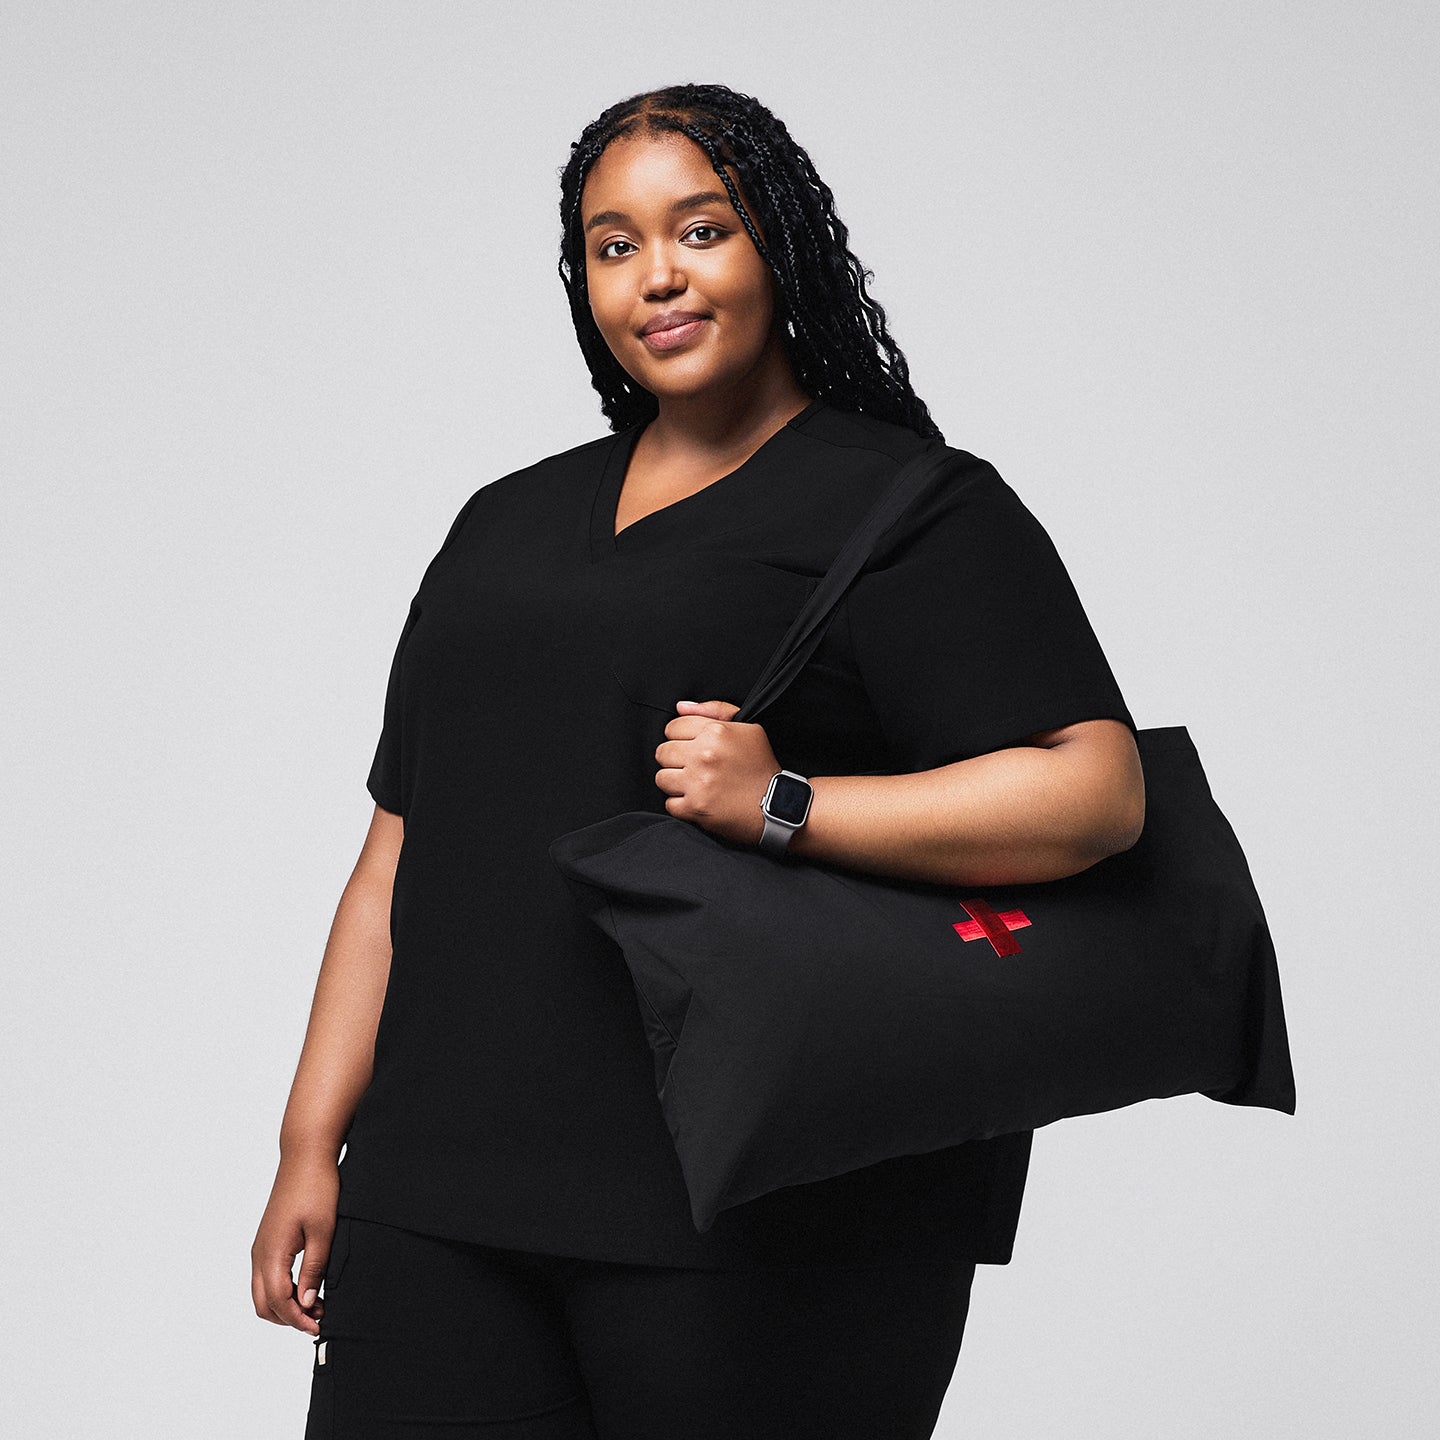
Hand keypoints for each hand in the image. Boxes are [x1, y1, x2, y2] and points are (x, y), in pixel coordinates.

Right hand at [250, 1152, 339, 1335]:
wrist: (305, 1156)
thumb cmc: (317, 1188)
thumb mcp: (323, 1230)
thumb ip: (313, 1269)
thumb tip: (305, 1305)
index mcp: (271, 1253)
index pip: (279, 1301)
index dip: (298, 1320)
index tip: (321, 1326)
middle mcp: (259, 1254)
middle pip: (265, 1305)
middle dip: (289, 1319)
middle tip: (320, 1318)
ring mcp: (260, 1248)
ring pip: (263, 1293)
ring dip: (285, 1306)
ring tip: (316, 1305)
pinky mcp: (267, 1241)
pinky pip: (267, 1278)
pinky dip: (283, 1291)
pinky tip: (307, 1287)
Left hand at [655, 699, 779, 846]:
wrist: (777, 805)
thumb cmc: (761, 766)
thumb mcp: (747, 728)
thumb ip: (714, 710)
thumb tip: (680, 706)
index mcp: (716, 732)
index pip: (672, 727)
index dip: (680, 738)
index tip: (691, 747)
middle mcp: (704, 755)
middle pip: (663, 752)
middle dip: (675, 759)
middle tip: (692, 767)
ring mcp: (698, 783)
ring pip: (661, 777)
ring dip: (675, 782)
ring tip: (693, 783)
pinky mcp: (695, 808)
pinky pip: (669, 803)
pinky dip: (681, 804)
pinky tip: (698, 800)